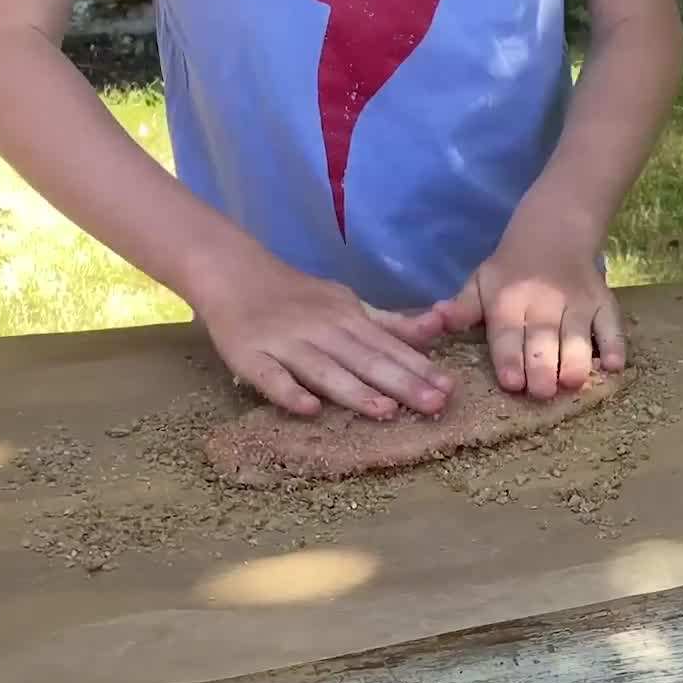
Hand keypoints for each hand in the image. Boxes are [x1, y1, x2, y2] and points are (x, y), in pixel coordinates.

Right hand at [196, 257, 453, 419]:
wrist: (232, 272)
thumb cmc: (298, 296)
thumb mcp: (347, 302)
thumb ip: (388, 323)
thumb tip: (437, 328)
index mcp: (347, 317)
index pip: (389, 346)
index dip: (420, 367)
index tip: (449, 388)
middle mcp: (321, 329)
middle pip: (365, 359)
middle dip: (401, 383)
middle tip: (435, 405)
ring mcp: (285, 343)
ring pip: (324, 370)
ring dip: (354, 390)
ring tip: (386, 411)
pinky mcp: (249, 356)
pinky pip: (271, 378)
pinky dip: (289, 393)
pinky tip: (309, 410)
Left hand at [433, 228, 626, 399]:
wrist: (554, 232)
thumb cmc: (511, 270)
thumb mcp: (480, 282)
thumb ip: (462, 308)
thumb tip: (437, 320)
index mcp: (509, 301)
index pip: (508, 334)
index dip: (510, 359)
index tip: (512, 384)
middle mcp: (544, 303)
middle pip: (543, 340)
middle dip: (542, 369)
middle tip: (541, 394)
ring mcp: (578, 303)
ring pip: (578, 337)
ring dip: (575, 362)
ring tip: (570, 385)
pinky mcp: (604, 303)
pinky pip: (612, 326)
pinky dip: (615, 346)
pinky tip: (613, 367)